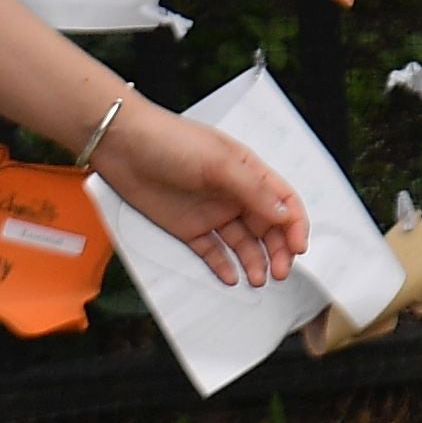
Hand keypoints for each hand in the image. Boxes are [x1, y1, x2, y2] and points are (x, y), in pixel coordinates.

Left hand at [83, 95, 307, 288]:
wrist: (123, 147)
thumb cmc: (171, 142)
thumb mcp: (218, 163)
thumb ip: (253, 190)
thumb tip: (283, 214)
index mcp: (248, 172)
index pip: (283, 200)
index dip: (295, 224)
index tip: (298, 247)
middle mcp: (234, 194)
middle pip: (267, 226)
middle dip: (278, 250)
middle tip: (280, 272)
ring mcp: (211, 212)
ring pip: (242, 243)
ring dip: (254, 261)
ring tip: (258, 280)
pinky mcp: (188, 228)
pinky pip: (211, 251)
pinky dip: (223, 266)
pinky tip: (231, 277)